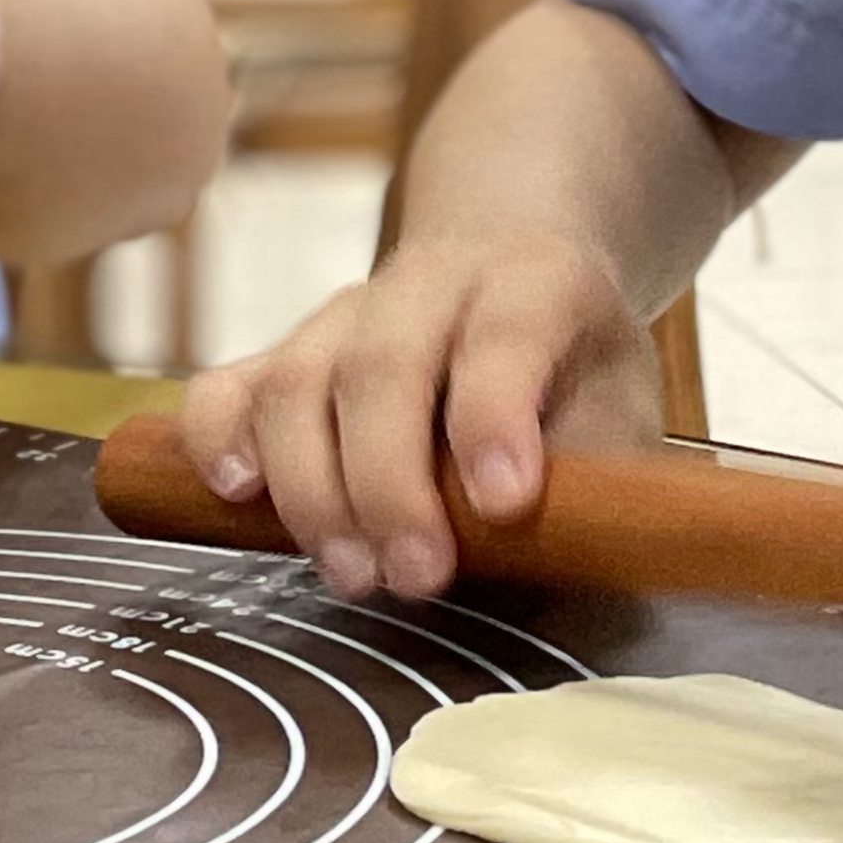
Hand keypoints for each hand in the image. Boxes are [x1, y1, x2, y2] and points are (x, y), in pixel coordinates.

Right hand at [172, 224, 663, 599]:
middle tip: (415, 576)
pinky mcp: (284, 350)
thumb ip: (604, 473)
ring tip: (349, 571)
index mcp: (534, 280)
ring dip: (313, 487)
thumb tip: (584, 563)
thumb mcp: (622, 404)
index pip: (507, 332)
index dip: (494, 415)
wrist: (511, 266)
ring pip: (298, 379)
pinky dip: (220, 439)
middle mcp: (430, 282)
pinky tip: (239, 497)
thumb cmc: (571, 367)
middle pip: (383, 364)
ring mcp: (344, 312)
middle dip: (390, 482)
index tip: (502, 503)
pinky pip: (227, 384)